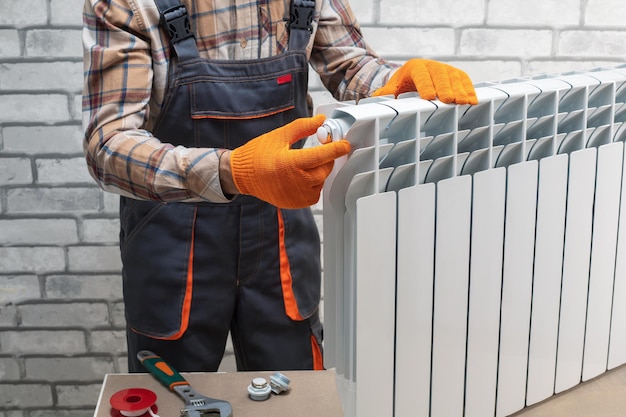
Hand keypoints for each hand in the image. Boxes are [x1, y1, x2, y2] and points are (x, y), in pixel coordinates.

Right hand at [229, 115, 350, 208]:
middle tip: (322, 150)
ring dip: (319, 172)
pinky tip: (303, 176)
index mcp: (290, 163)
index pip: (322, 156)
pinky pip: (314, 194)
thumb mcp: (280, 136)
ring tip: (307, 164)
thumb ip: (303, 127)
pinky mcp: (295, 203)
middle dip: (326, 159)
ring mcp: (295, 195)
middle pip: (324, 169)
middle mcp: (295, 182)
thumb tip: (321, 120)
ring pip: (320, 182)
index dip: (336, 149)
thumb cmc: (257, 154)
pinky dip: (313, 185)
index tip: (344, 144)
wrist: (242, 175)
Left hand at [373, 58, 477, 104]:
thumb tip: (376, 99)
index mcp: (415, 67)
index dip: (425, 85)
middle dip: (446, 88)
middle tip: (450, 101)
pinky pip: (464, 79)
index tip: (429, 97)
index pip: (420, 74)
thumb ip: (386, 93)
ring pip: (454, 77)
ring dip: (461, 90)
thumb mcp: (393, 88)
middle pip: (440, 75)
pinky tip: (473, 101)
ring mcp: (445, 68)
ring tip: (464, 103)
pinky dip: (469, 89)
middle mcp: (431, 65)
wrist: (411, 76)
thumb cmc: (402, 85)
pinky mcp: (455, 74)